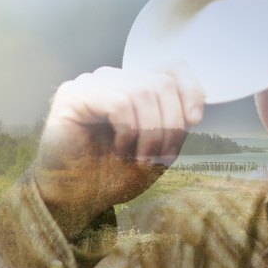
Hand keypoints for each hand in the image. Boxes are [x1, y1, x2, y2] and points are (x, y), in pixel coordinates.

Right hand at [33, 66, 204, 237]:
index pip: (169, 68)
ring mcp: (90, 84)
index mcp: (131, 87)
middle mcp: (111, 80)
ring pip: (142, 91)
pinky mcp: (73, 96)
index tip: (193, 121)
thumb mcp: (156, 151)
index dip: (189, 90)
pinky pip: (119, 102)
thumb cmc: (110, 177)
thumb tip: (192, 110)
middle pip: (160, 82)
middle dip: (170, 124)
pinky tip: (120, 148)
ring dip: (151, 131)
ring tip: (140, 157)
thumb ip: (174, 126)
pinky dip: (128, 130)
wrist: (75, 200)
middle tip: (160, 156)